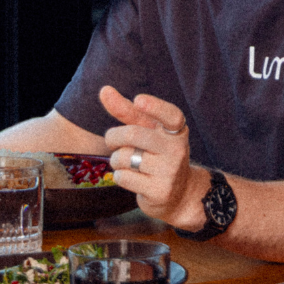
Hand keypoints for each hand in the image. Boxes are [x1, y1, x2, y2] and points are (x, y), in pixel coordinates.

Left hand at [98, 85, 203, 229]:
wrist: (179, 193)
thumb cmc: (157, 155)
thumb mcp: (147, 131)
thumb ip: (127, 111)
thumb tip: (105, 90)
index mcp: (176, 131)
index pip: (171, 115)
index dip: (154, 106)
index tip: (138, 100)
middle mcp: (177, 149)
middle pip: (133, 134)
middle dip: (113, 137)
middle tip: (112, 142)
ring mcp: (170, 171)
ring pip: (125, 158)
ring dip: (117, 160)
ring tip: (127, 163)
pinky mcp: (160, 191)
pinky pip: (124, 177)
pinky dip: (120, 176)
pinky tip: (133, 178)